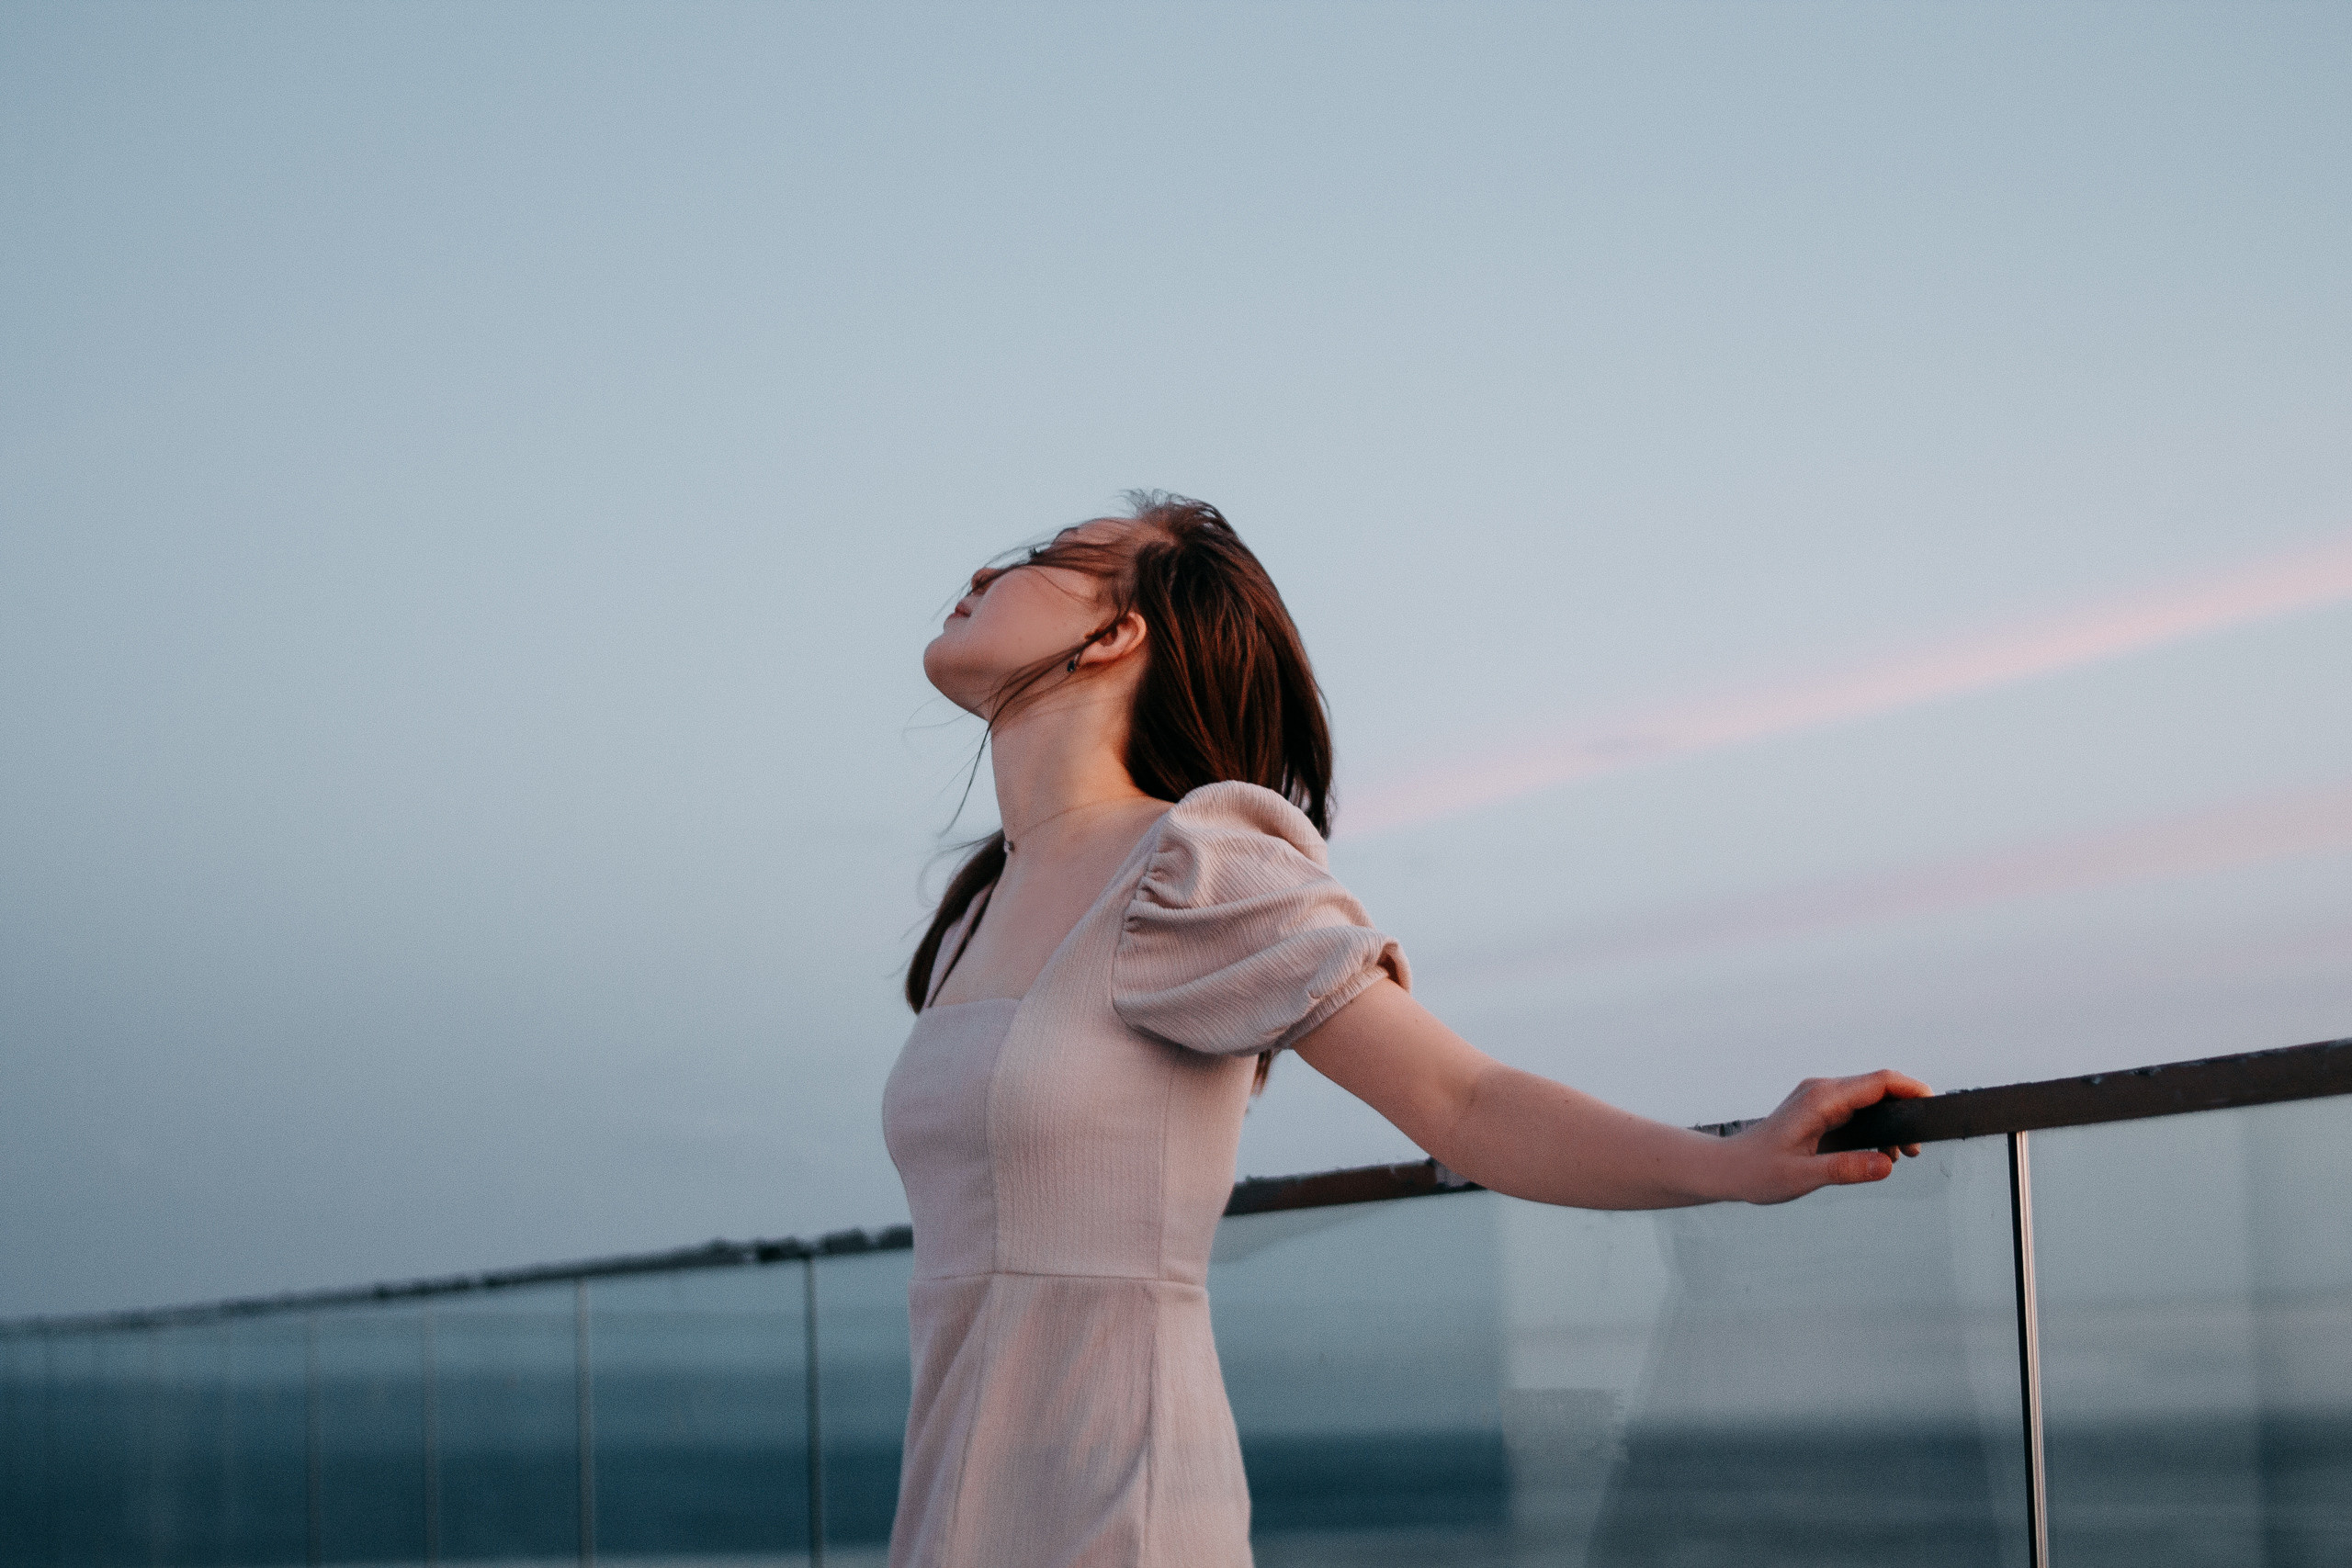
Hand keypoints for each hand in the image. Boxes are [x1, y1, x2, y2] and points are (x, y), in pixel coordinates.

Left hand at [1724, 1070, 1932, 1204]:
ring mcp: (1820, 1098)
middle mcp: (1822, 1091)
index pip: (1878, 1082)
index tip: (1935, 1109)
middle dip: (1907, 1112)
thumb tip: (1888, 1164)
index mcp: (1820, 1100)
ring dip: (1893, 1121)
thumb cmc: (1759, 1172)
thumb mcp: (1802, 1177)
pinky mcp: (1820, 1109)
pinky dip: (1877, 1125)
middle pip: (1880, 1086)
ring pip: (1871, 1098)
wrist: (1729, 1168)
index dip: (1912, 1090)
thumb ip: (1845, 1169)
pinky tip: (1880, 1153)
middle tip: (1916, 1151)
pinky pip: (1859, 1108)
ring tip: (1902, 1155)